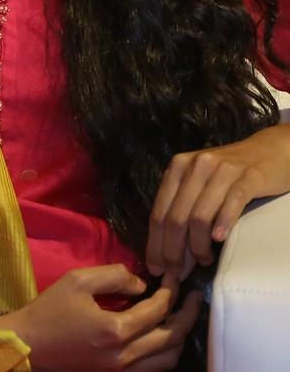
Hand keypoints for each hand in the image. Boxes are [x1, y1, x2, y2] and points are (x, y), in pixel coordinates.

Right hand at [0, 265, 199, 370]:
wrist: (29, 344)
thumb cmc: (49, 310)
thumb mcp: (77, 281)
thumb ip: (113, 276)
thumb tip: (141, 284)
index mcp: (115, 329)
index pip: (158, 309)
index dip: (171, 291)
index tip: (175, 277)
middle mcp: (125, 355)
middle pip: (173, 337)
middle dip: (188, 314)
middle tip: (194, 297)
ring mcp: (123, 370)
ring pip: (169, 359)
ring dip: (180, 337)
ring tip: (181, 318)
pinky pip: (155, 369)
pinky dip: (166, 354)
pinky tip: (163, 339)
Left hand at [147, 124, 289, 276]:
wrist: (269, 150)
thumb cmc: (230, 174)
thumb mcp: (200, 187)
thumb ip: (184, 213)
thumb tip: (171, 256)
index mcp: (176, 169)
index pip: (158, 213)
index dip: (155, 244)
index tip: (156, 269)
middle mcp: (194, 166)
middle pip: (175, 218)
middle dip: (173, 251)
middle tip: (177, 273)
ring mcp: (221, 170)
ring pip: (199, 215)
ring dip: (198, 244)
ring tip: (203, 261)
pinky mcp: (248, 176)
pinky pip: (231, 203)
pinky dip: (223, 224)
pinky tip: (220, 240)